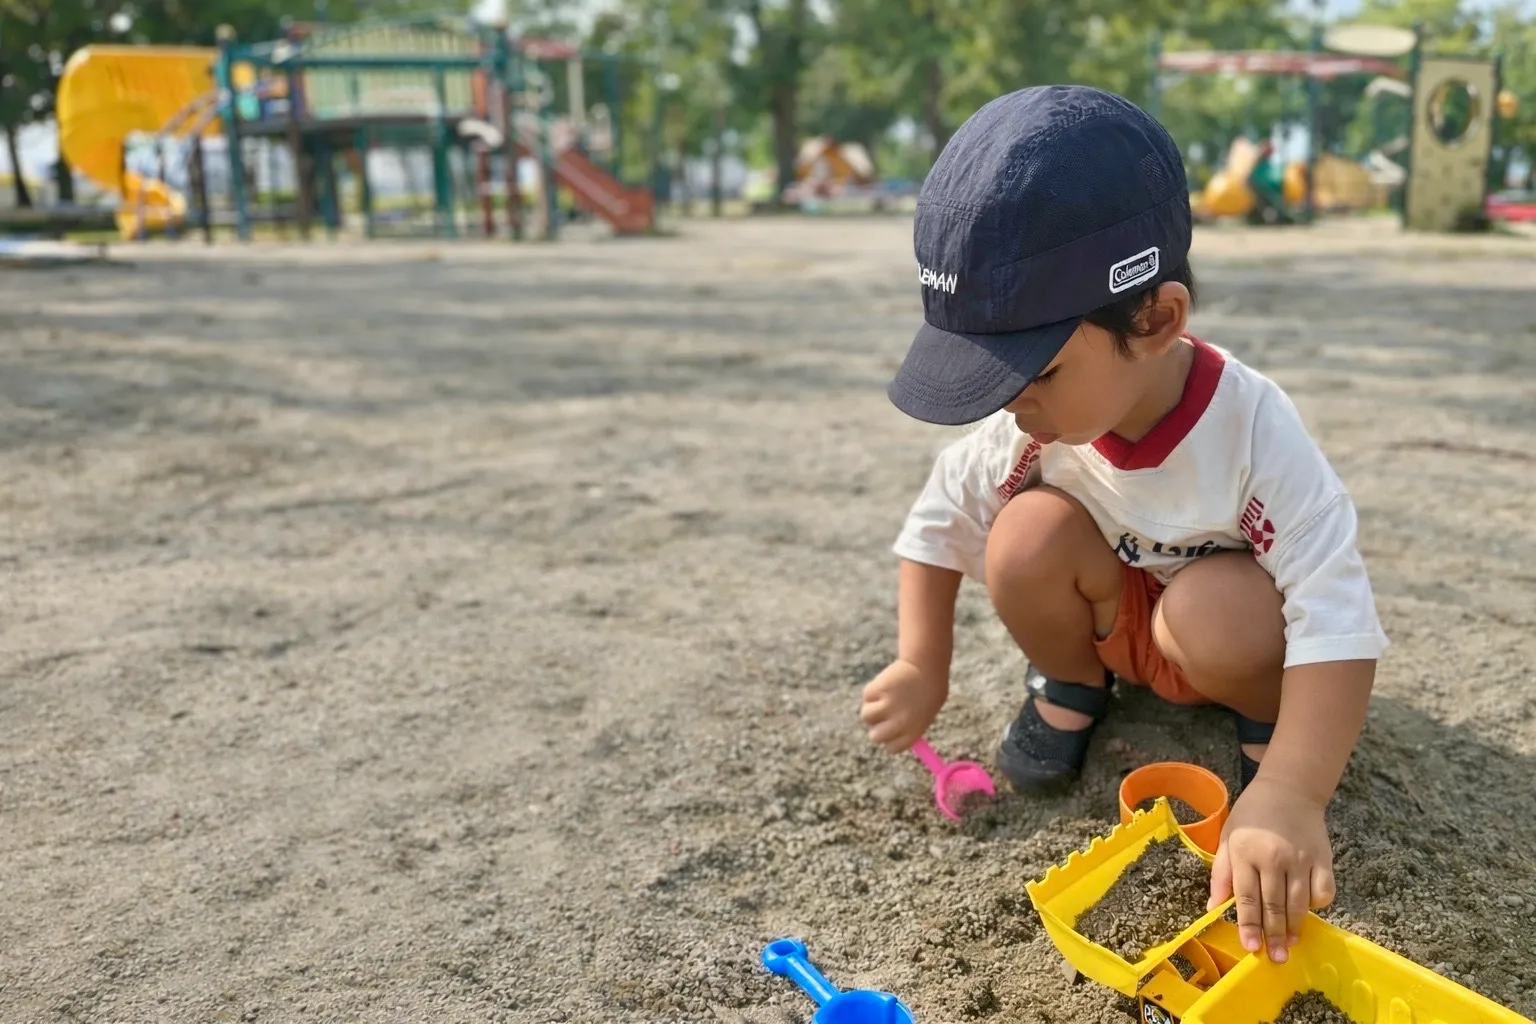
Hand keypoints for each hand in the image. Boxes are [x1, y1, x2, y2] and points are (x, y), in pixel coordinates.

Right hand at [859, 658, 947, 753]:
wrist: (927, 666)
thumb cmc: (929, 690)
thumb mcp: (924, 714)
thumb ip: (908, 727)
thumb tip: (888, 737)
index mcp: (913, 732)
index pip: (891, 748)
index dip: (889, 738)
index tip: (890, 729)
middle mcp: (899, 722)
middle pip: (875, 736)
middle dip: (877, 726)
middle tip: (883, 715)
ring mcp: (887, 706)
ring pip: (866, 716)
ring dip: (871, 707)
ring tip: (884, 697)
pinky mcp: (878, 690)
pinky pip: (866, 696)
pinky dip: (872, 691)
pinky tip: (885, 685)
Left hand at [1207, 777, 1336, 962]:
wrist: (1289, 788)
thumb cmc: (1252, 815)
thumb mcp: (1228, 838)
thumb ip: (1221, 874)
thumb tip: (1213, 907)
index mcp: (1245, 853)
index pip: (1245, 897)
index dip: (1249, 925)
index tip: (1251, 948)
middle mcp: (1274, 858)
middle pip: (1273, 905)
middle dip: (1273, 935)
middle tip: (1274, 958)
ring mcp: (1301, 859)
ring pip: (1298, 903)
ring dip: (1294, 928)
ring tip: (1289, 945)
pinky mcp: (1323, 858)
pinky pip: (1323, 891)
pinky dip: (1317, 906)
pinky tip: (1308, 913)